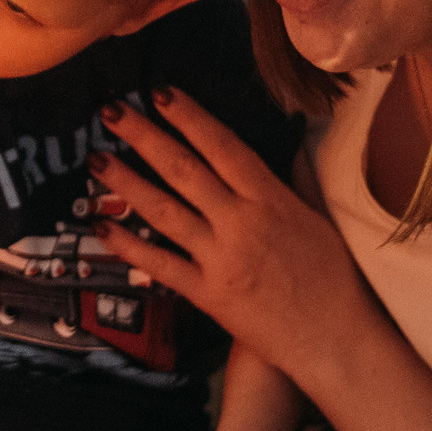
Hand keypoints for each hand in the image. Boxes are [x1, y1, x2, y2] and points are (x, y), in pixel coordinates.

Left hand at [88, 91, 371, 380]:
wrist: (335, 338)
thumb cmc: (334, 278)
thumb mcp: (319, 218)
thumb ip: (295, 179)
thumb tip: (288, 141)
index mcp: (271, 199)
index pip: (223, 147)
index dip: (189, 117)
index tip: (161, 93)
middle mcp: (242, 222)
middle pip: (184, 170)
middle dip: (144, 136)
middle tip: (111, 111)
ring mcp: (221, 258)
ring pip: (164, 212)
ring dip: (126, 183)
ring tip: (96, 159)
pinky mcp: (208, 293)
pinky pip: (160, 264)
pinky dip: (128, 246)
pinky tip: (100, 226)